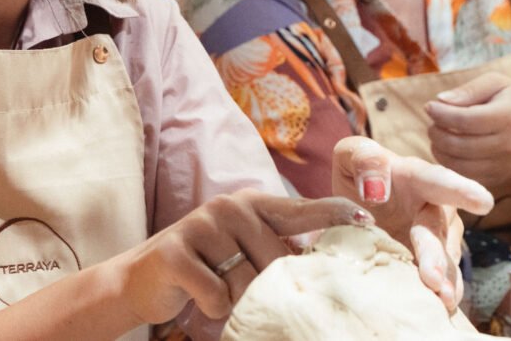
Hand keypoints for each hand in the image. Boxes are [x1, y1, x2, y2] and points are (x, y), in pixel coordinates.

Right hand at [115, 188, 371, 324]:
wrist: (142, 278)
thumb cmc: (205, 267)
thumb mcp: (243, 250)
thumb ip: (276, 248)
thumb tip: (322, 267)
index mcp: (252, 203)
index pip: (301, 209)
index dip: (334, 213)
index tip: (367, 220)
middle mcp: (230, 206)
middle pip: (276, 260)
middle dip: (267, 287)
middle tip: (241, 289)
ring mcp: (202, 224)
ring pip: (246, 282)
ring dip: (234, 299)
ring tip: (216, 290)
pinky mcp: (176, 251)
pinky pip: (215, 294)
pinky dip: (210, 307)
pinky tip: (196, 295)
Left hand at [331, 136, 493, 310]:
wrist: (356, 204)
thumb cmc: (359, 172)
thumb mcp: (351, 155)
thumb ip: (363, 159)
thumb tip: (376, 189)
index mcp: (417, 177)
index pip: (439, 181)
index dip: (461, 190)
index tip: (483, 202)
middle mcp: (433, 208)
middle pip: (438, 230)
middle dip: (436, 254)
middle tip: (432, 278)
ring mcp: (435, 239)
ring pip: (445, 259)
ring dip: (444, 280)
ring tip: (440, 299)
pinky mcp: (430, 263)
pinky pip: (441, 280)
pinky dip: (440, 294)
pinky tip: (440, 308)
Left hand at [425, 72, 510, 188]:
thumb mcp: (497, 84)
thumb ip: (469, 89)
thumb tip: (441, 100)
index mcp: (507, 117)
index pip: (465, 120)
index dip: (441, 114)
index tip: (430, 106)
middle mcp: (507, 144)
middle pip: (459, 145)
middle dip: (436, 133)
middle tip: (432, 123)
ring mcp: (503, 165)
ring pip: (459, 165)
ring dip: (439, 150)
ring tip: (438, 136)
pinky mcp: (497, 179)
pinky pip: (465, 176)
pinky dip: (449, 164)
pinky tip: (448, 150)